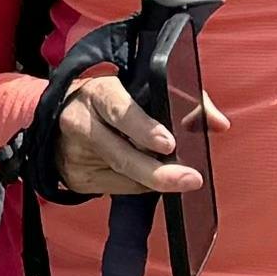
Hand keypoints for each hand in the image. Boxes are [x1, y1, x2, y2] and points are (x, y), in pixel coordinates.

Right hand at [45, 66, 210, 202]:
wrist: (58, 114)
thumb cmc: (112, 99)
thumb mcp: (139, 87)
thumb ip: (184, 101)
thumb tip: (218, 124)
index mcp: (99, 93)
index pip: (120, 111)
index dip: (144, 129)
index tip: (168, 144)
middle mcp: (81, 123)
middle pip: (122, 155)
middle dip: (159, 172)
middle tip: (191, 180)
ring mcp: (74, 154)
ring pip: (124, 176)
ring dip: (153, 179)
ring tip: (174, 174)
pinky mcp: (74, 178)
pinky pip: (117, 189)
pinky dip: (137, 184)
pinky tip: (142, 172)